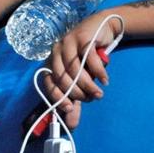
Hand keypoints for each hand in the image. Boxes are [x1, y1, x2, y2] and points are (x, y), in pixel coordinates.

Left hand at [43, 12, 121, 126]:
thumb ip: (75, 101)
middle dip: (76, 92)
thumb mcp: (81, 79)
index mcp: (51, 60)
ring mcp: (69, 42)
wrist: (102, 28)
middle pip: (62, 77)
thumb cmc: (89, 55)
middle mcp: (56, 50)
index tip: (70, 108)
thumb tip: (71, 125)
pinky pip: (89, 59)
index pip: (48, 81)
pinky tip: (105, 80)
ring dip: (88, 85)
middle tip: (90, 99)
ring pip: (76, 69)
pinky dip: (99, 72)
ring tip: (99, 93)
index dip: (57, 96)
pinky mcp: (83, 37)